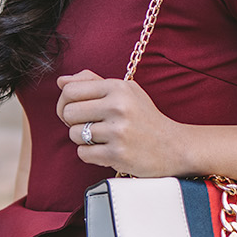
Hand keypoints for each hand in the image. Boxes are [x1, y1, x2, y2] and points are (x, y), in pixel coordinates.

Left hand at [56, 69, 181, 177]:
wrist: (175, 147)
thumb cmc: (145, 118)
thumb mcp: (126, 91)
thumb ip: (93, 82)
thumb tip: (61, 81)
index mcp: (118, 87)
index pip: (70, 90)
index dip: (64, 102)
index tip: (74, 111)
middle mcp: (118, 107)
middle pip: (68, 112)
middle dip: (72, 122)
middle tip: (87, 126)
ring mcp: (118, 132)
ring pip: (74, 134)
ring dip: (83, 140)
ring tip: (101, 139)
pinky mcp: (118, 154)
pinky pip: (83, 154)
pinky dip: (90, 155)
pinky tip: (105, 151)